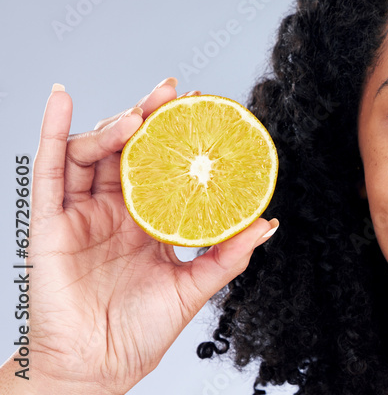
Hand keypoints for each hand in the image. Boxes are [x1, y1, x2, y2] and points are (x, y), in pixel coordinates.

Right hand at [24, 79, 277, 393]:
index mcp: (149, 221)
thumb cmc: (139, 333)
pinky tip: (62, 102)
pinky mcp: (51, 224)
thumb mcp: (193, 288)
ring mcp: (82, 214)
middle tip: (172, 94)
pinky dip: (53, 132)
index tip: (201, 107)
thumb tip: (267, 223)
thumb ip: (227, 256)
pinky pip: (48, 171)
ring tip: (137, 116)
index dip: (177, 135)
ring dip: (112, 126)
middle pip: (128, 150)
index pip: (163, 165)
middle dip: (148, 117)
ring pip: (92, 153)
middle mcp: (115, 211)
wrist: (99, 367)